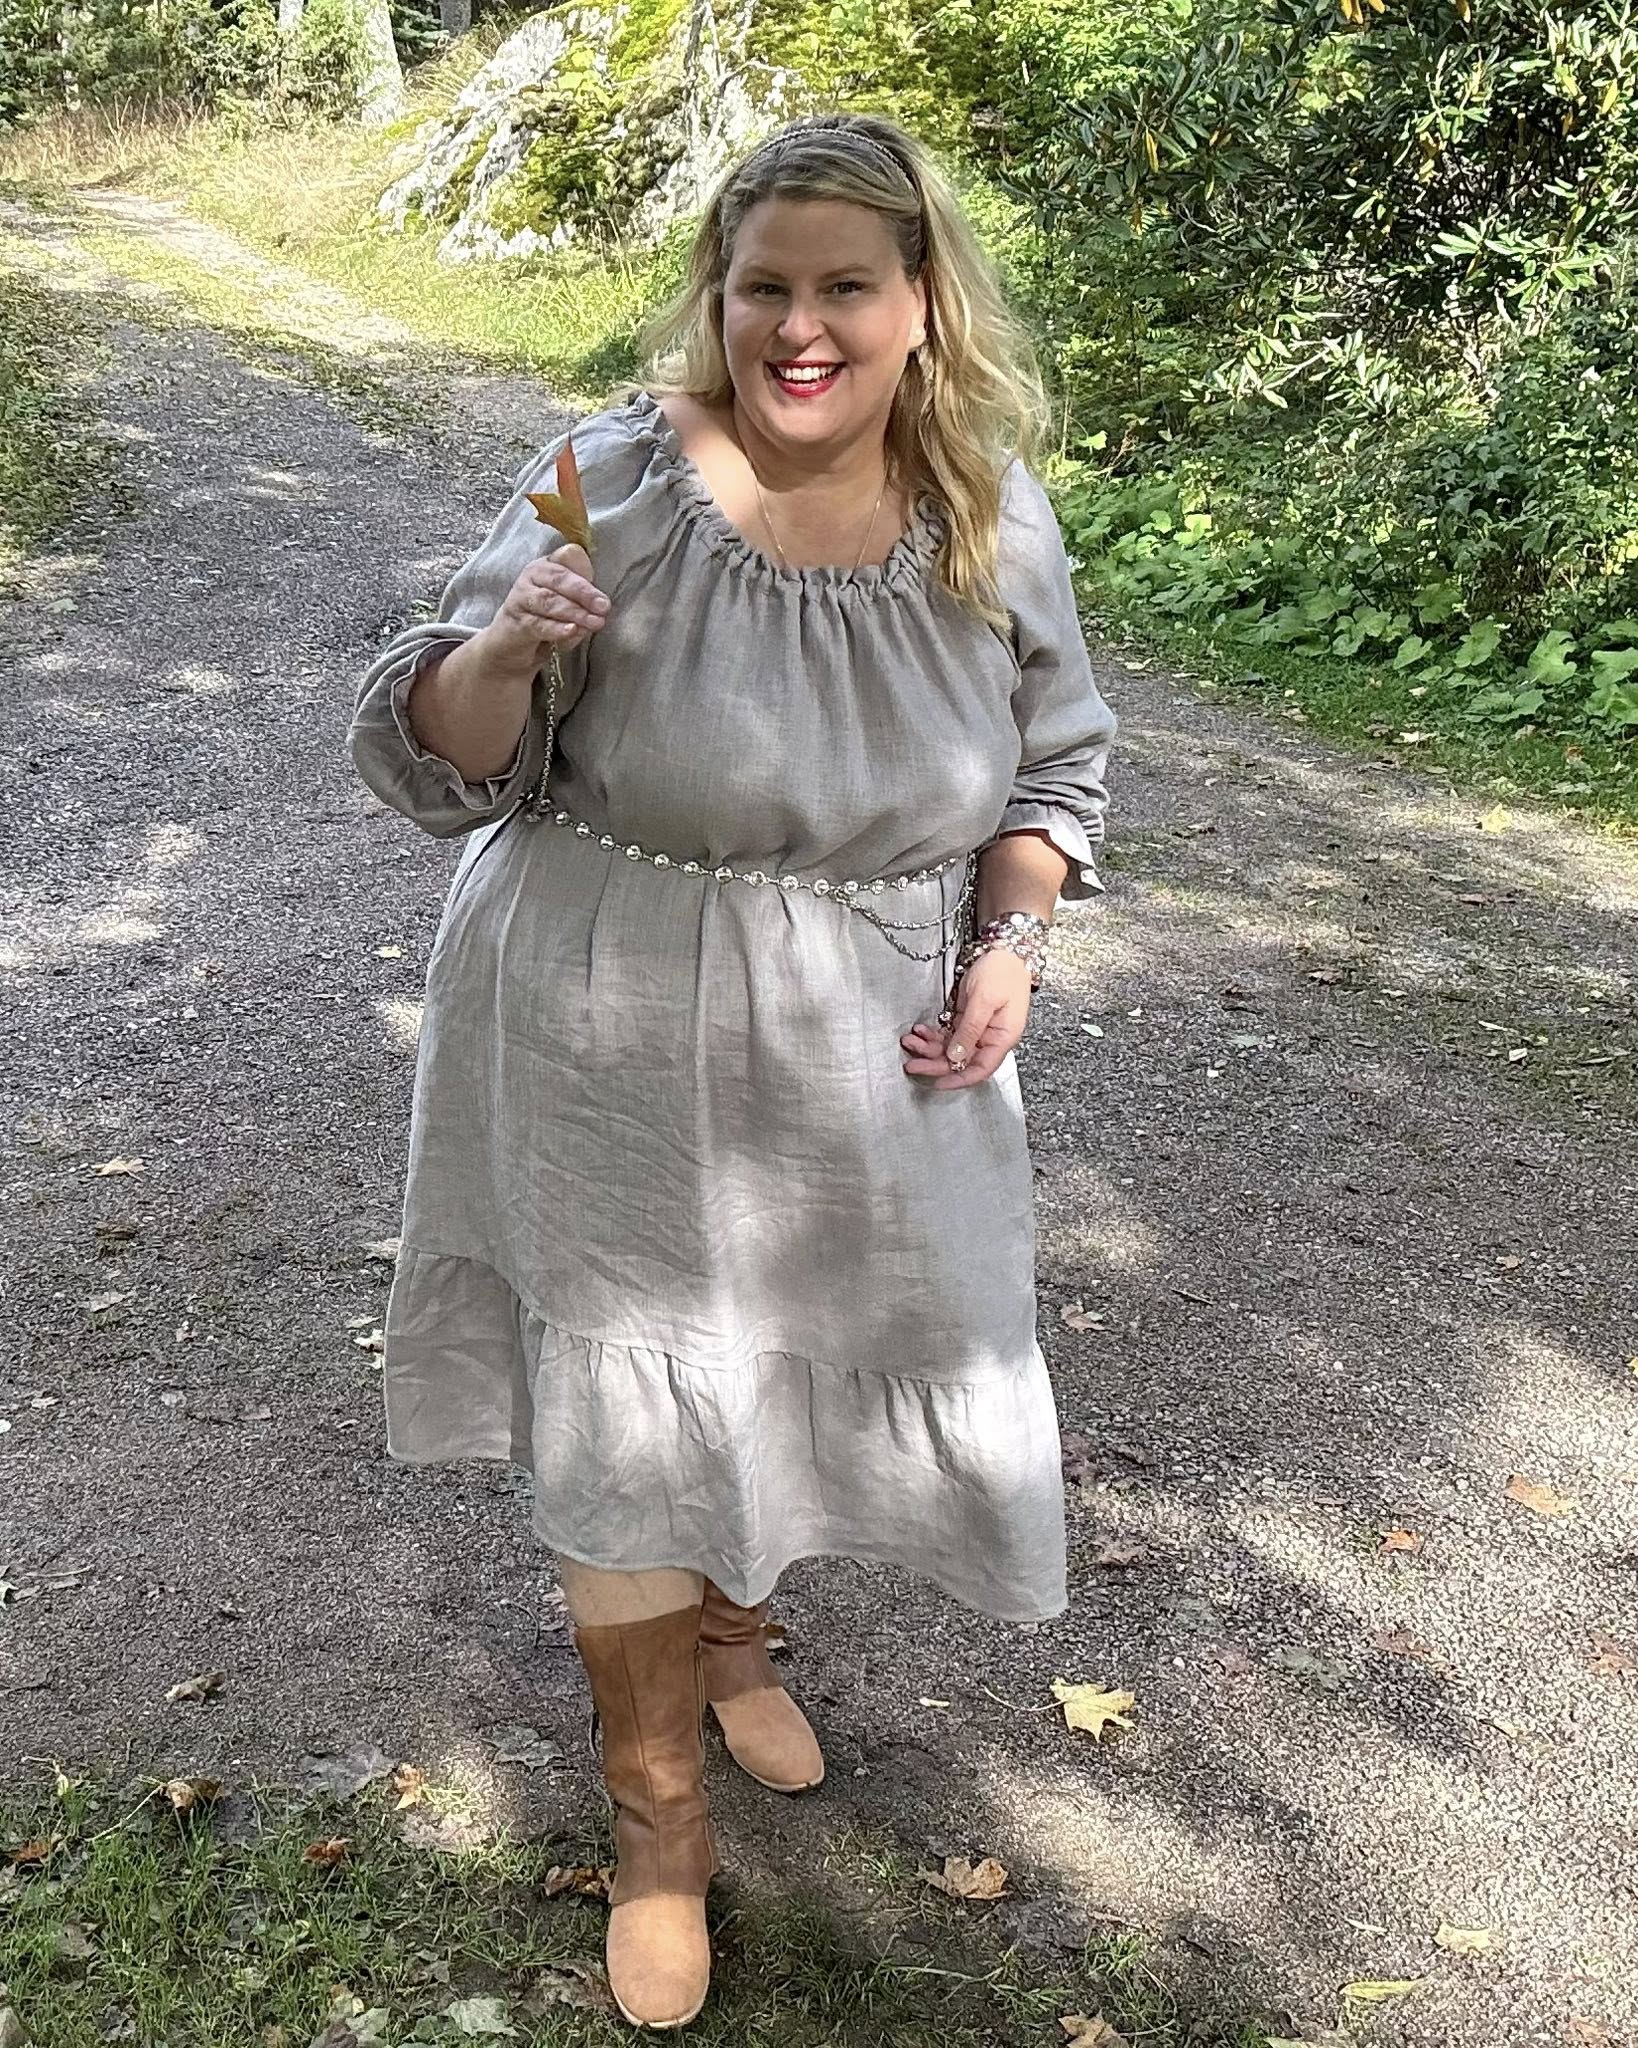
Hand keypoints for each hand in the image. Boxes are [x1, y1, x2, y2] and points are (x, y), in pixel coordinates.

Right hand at [484, 543, 607, 666]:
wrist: (512, 646)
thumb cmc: (544, 619)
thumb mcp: (565, 604)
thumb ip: (581, 597)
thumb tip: (601, 603)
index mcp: (545, 566)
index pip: (565, 563)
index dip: (585, 579)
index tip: (604, 599)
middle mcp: (530, 578)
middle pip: (558, 580)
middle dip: (583, 594)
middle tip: (603, 608)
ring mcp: (520, 599)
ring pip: (549, 602)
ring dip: (574, 612)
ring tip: (594, 622)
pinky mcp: (516, 623)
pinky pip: (538, 624)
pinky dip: (557, 628)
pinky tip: (572, 630)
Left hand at [899, 948, 1032, 1089]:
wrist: (1005, 950)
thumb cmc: (1003, 972)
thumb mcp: (984, 1000)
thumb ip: (970, 1030)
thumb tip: (956, 1056)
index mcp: (1002, 1038)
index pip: (980, 1069)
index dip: (958, 1080)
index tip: (937, 1083)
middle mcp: (990, 1038)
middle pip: (960, 1061)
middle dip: (934, 1063)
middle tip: (911, 1063)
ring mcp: (978, 1030)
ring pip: (951, 1048)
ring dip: (929, 1047)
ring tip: (909, 1041)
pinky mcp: (967, 1020)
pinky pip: (949, 1035)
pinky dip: (933, 1035)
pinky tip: (919, 1030)